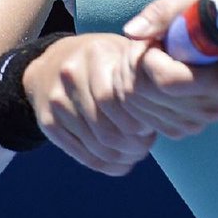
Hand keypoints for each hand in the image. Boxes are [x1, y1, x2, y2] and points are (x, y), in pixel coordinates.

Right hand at [22, 32, 158, 175]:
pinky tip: (120, 161)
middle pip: (107, 128)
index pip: (119, 101)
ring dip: (121, 157)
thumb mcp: (122, 52)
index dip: (139, 122)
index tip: (152, 128)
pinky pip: (81, 154)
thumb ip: (145, 70)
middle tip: (145, 146)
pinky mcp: (48, 122)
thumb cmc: (102, 61)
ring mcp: (56, 100)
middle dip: (133, 145)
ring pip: (96, 145)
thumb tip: (170, 102)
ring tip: (135, 153)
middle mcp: (71, 75)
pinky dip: (106, 164)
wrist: (52, 63)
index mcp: (96, 54)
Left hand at [123, 0, 217, 130]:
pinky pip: (139, 118)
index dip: (148, 56)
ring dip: (130, 77)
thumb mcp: (192, 4)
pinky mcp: (180, 131)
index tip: (156, 39)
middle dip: (134, 63)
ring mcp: (195, 124)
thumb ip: (163, 13)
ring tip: (148, 57)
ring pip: (137, 106)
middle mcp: (210, 109)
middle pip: (146, 92)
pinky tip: (147, 76)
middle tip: (146, 44)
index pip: (166, 80)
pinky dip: (134, 95)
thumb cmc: (212, 24)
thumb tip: (131, 32)